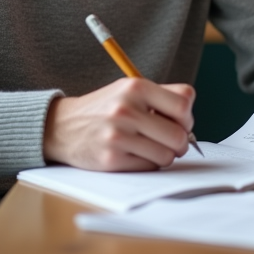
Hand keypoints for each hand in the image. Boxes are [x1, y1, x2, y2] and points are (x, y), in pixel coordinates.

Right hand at [43, 78, 195, 170]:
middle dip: (180, 142)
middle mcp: (126, 109)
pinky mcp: (111, 159)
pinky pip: (149, 167)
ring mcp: (117, 135)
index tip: (179, 122)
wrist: (62, 126)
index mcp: (135, 87)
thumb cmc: (104, 108)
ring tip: (149, 147)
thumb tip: (190, 119)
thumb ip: (163, 96)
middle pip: (179, 135)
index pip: (183, 104)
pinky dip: (148, 164)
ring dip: (164, 155)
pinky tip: (134, 154)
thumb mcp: (129, 89)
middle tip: (170, 141)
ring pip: (167, 155)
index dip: (187, 117)